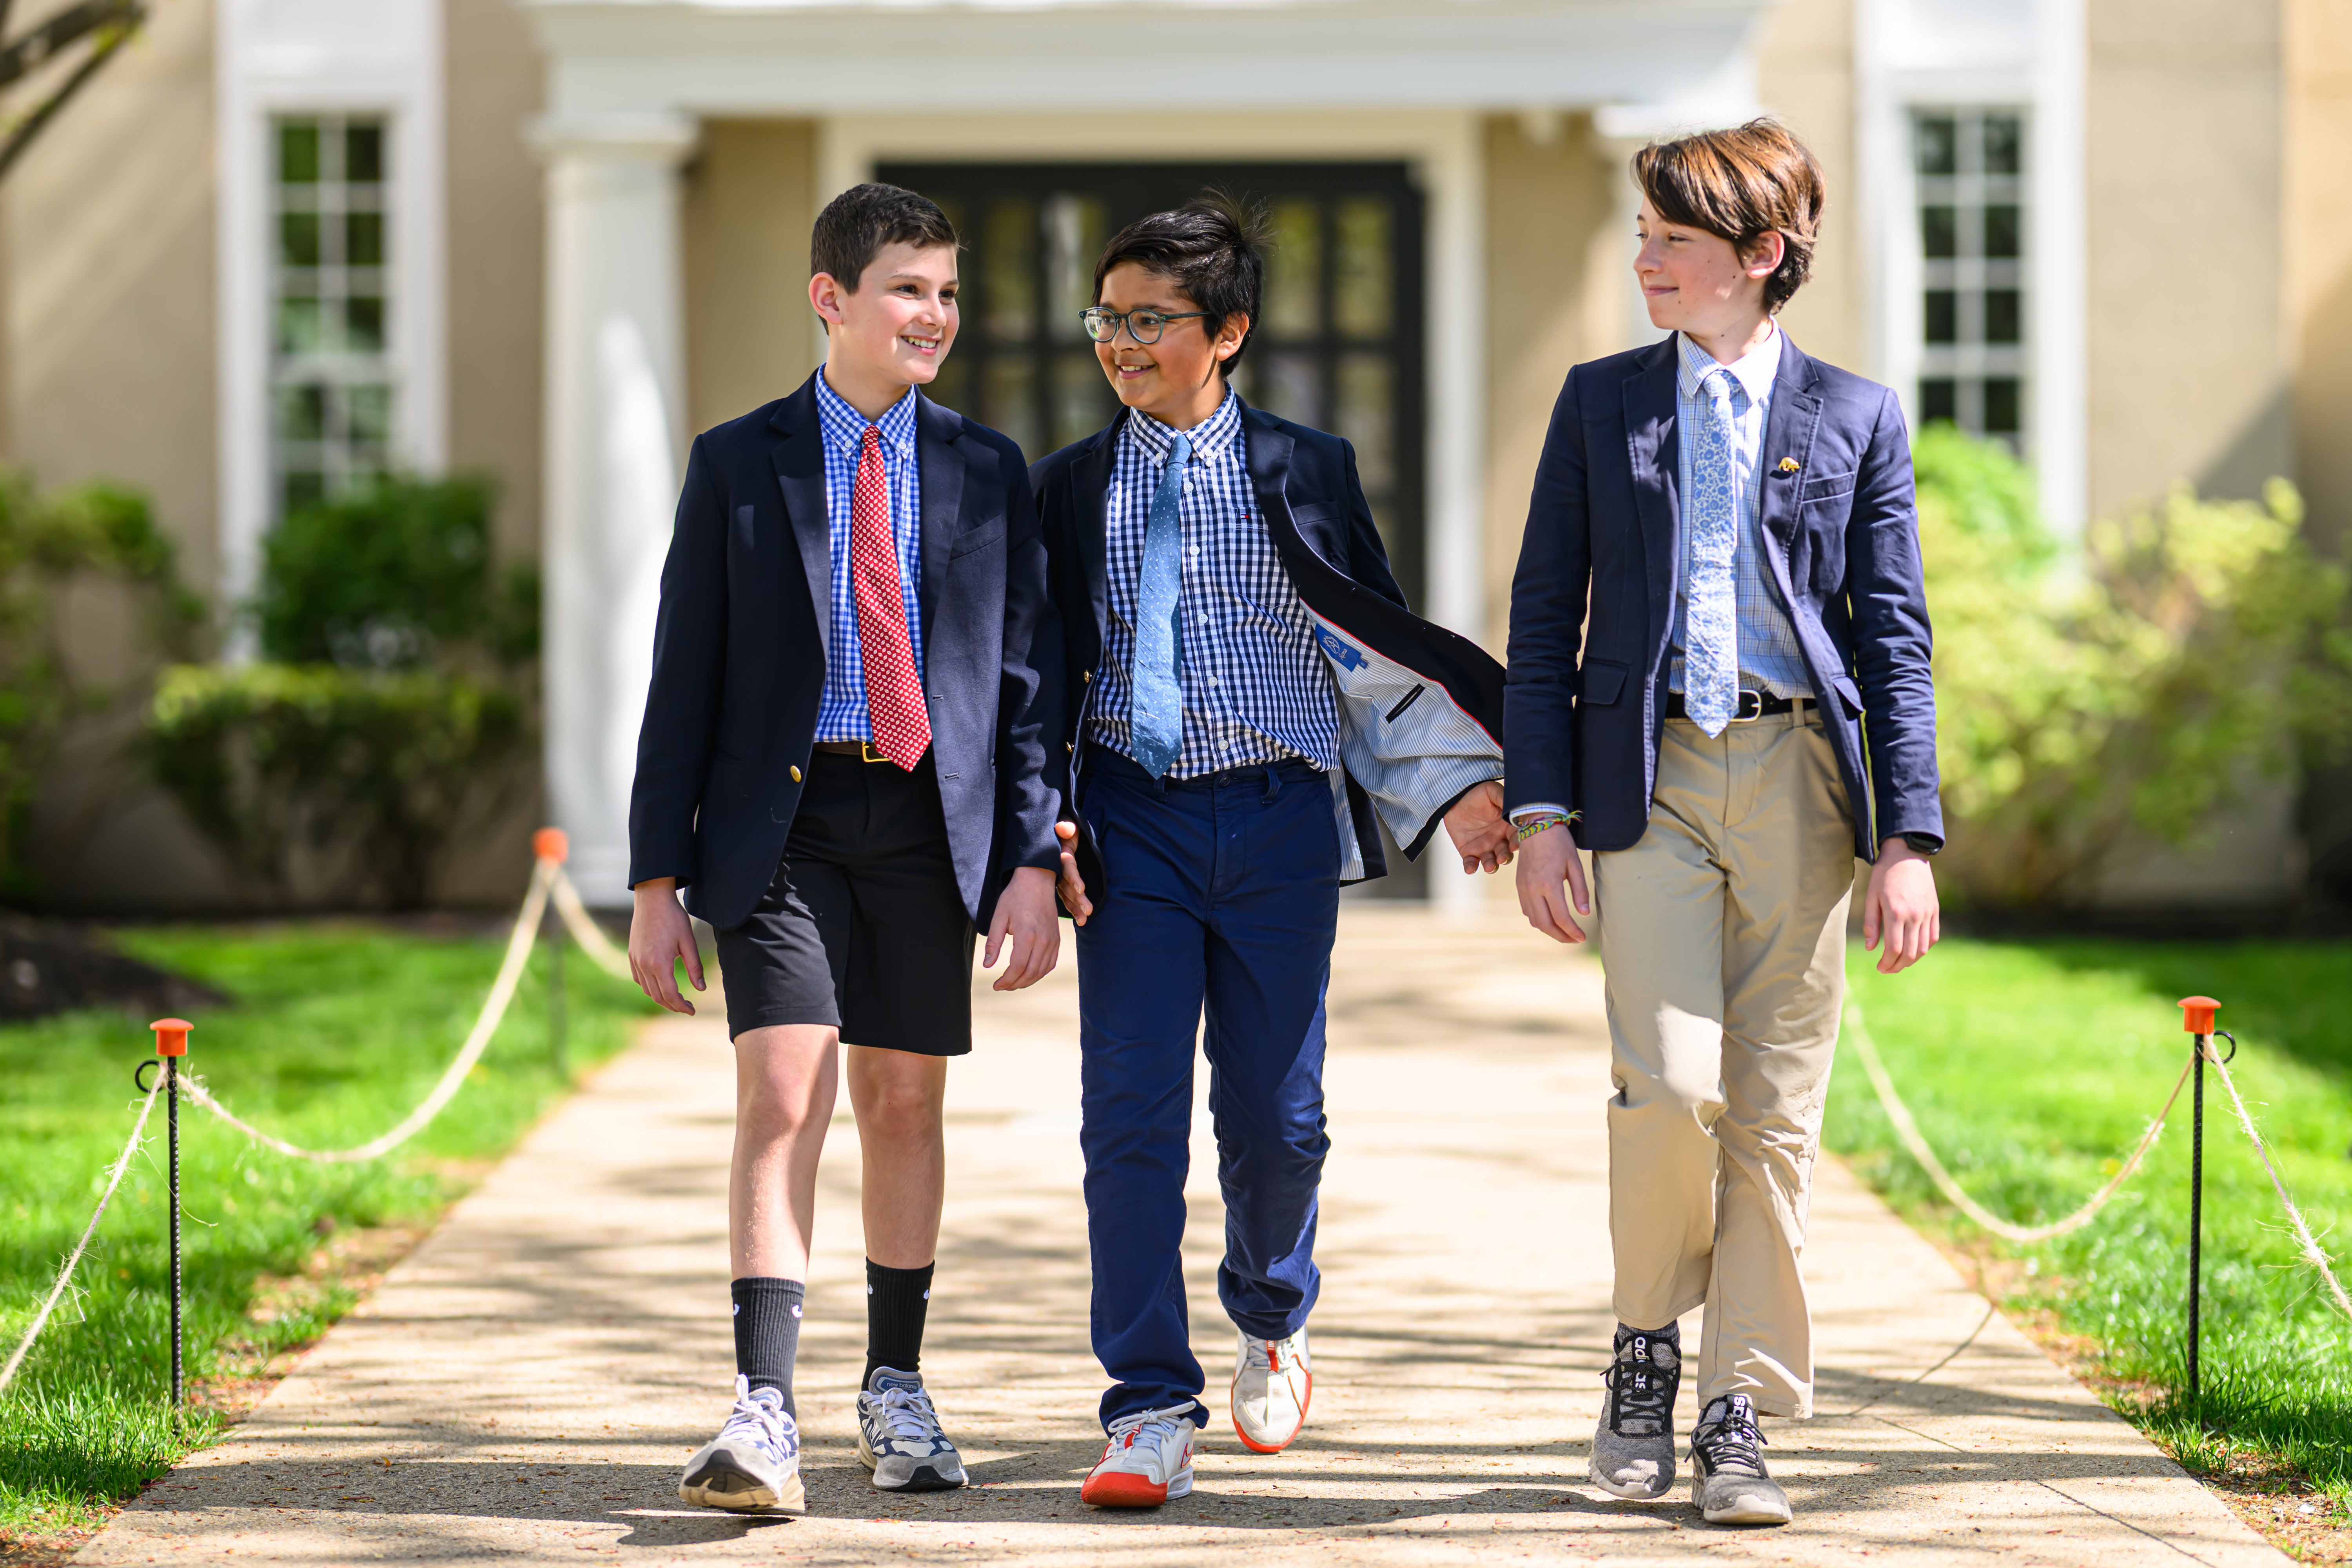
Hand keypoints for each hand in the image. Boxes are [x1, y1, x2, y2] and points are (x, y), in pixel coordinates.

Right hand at [628, 878, 704, 1013]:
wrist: (652, 899)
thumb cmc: (673, 918)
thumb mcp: (689, 942)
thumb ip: (695, 967)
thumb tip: (701, 988)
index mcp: (659, 963)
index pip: (670, 995)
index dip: (682, 1006)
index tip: (692, 1010)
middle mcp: (644, 965)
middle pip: (658, 996)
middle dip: (673, 1005)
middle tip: (687, 1006)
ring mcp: (635, 960)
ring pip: (647, 990)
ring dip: (661, 997)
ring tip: (676, 997)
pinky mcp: (632, 955)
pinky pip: (639, 979)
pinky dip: (650, 986)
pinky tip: (660, 984)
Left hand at [983, 866, 1060, 989]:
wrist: (1037, 880)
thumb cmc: (1015, 897)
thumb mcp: (998, 917)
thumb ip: (993, 943)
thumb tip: (987, 965)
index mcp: (1026, 934)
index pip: (1017, 967)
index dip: (1006, 980)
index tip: (996, 985)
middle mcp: (1043, 940)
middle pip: (1030, 973)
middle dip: (1015, 984)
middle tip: (1003, 986)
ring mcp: (1052, 940)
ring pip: (1041, 971)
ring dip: (1027, 981)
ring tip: (1013, 983)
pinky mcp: (1056, 939)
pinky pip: (1050, 963)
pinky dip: (1039, 973)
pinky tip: (1029, 974)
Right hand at [1052, 820, 1092, 925]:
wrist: (1056, 832)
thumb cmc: (1063, 828)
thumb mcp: (1065, 823)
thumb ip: (1066, 826)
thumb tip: (1066, 829)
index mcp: (1058, 854)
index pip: (1066, 866)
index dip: (1073, 877)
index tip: (1081, 887)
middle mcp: (1057, 869)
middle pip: (1067, 885)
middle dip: (1077, 898)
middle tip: (1088, 911)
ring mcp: (1058, 877)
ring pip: (1066, 894)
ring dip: (1075, 907)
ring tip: (1085, 920)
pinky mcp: (1062, 883)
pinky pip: (1067, 897)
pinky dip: (1074, 908)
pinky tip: (1081, 920)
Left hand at [1442, 780, 1513, 873]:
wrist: (1456, 799)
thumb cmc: (1477, 794)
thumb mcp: (1491, 791)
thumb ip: (1504, 798)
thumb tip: (1515, 806)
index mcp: (1508, 827)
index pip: (1516, 837)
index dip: (1516, 842)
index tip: (1514, 845)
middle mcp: (1499, 840)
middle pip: (1506, 853)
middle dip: (1505, 857)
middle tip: (1502, 858)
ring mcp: (1485, 848)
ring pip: (1491, 861)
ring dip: (1492, 865)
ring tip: (1489, 866)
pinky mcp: (1469, 852)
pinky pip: (1471, 863)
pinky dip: (1471, 867)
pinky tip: (1470, 869)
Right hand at [1514, 820, 1591, 943]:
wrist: (1537, 825)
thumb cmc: (1559, 843)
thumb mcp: (1575, 865)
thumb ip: (1580, 891)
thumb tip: (1584, 913)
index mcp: (1549, 884)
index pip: (1561, 918)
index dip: (1572, 932)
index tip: (1582, 937)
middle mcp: (1533, 889)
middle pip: (1545, 924)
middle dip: (1560, 936)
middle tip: (1573, 939)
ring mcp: (1523, 888)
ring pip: (1534, 920)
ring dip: (1549, 930)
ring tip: (1563, 931)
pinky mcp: (1519, 885)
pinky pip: (1527, 910)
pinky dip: (1538, 919)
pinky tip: (1549, 917)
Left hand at [1863, 838, 1939, 973]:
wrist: (1907, 855)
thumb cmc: (1884, 875)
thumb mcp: (1871, 897)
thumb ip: (1871, 924)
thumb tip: (1871, 949)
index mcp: (1896, 912)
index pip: (1894, 949)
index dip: (1887, 963)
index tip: (1879, 967)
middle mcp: (1915, 915)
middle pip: (1909, 953)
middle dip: (1897, 966)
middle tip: (1887, 969)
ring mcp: (1927, 914)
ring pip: (1923, 948)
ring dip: (1911, 960)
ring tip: (1898, 963)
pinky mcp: (1935, 911)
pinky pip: (1933, 937)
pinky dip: (1923, 948)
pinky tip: (1912, 950)